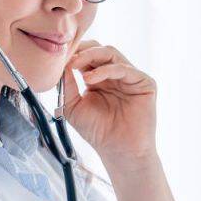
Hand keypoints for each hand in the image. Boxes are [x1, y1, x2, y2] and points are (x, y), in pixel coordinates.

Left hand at [61, 40, 157, 168]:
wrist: (119, 151)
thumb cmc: (98, 132)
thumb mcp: (73, 107)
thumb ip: (67, 85)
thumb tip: (59, 65)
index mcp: (98, 77)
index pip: (86, 55)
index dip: (72, 53)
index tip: (56, 55)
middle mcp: (115, 74)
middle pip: (98, 49)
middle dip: (80, 49)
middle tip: (65, 56)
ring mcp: (130, 77)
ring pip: (110, 53)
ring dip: (90, 55)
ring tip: (74, 65)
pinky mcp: (144, 83)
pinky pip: (124, 69)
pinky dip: (105, 70)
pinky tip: (89, 78)